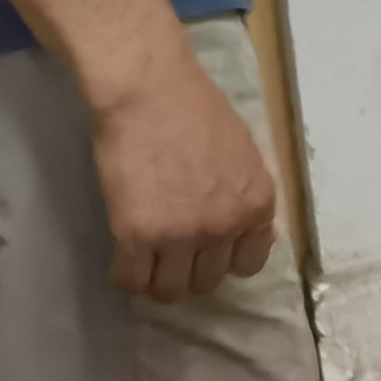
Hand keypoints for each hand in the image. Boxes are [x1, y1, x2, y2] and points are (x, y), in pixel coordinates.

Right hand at [87, 45, 277, 298]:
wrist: (150, 90)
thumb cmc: (196, 109)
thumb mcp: (243, 155)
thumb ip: (244, 196)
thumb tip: (245, 230)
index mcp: (256, 205)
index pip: (248, 265)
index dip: (224, 259)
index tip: (207, 251)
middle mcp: (224, 226)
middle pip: (207, 281)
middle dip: (189, 270)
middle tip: (171, 252)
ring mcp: (181, 234)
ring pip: (169, 290)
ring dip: (157, 279)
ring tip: (146, 260)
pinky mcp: (137, 235)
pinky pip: (131, 279)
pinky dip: (126, 276)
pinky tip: (124, 259)